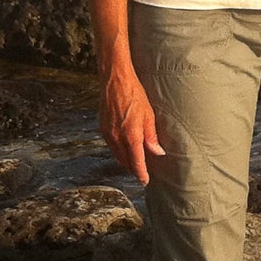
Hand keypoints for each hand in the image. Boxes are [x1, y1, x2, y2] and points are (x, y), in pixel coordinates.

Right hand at [100, 62, 164, 184]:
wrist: (115, 80)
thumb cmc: (134, 94)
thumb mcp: (149, 115)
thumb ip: (151, 136)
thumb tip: (157, 152)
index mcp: (130, 135)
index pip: (136, 162)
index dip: (141, 173)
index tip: (145, 181)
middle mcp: (117, 137)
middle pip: (125, 161)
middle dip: (134, 169)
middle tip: (142, 173)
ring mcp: (108, 133)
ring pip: (117, 154)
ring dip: (126, 161)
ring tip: (135, 163)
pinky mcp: (103, 127)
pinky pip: (111, 146)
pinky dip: (119, 151)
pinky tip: (125, 149)